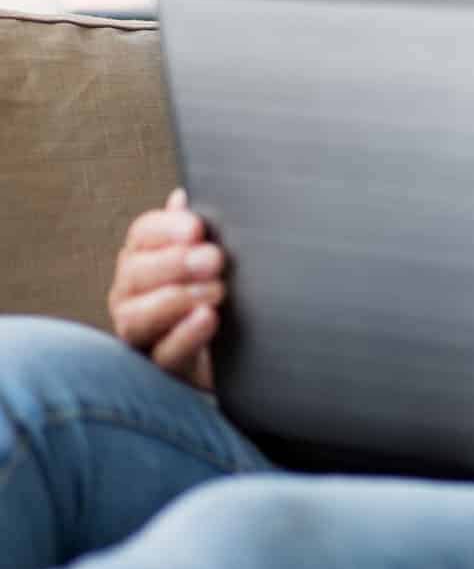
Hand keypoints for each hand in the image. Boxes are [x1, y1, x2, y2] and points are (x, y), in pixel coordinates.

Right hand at [108, 188, 226, 388]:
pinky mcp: (160, 371)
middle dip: (174, 263)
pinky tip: (208, 318)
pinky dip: (185, 335)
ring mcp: (142, 335)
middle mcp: (134, 295)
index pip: (143, 235)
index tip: (196, 228)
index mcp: (146, 260)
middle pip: (136, 273)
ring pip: (138, 316)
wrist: (243, 357)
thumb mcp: (214, 262)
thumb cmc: (222, 296)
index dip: (165, 228)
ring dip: (177, 299)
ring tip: (216, 291)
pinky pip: (163, 355)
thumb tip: (183, 197)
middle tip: (214, 258)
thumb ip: (196, 233)